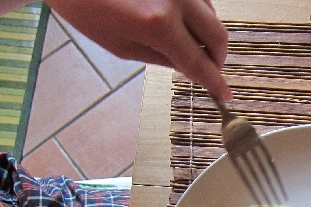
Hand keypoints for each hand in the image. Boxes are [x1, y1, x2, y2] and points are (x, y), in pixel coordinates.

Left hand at [46, 0, 230, 98]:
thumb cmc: (85, 7)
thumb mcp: (120, 46)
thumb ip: (160, 58)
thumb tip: (188, 68)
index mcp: (159, 24)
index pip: (198, 62)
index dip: (214, 82)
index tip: (225, 94)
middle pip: (217, 36)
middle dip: (216, 58)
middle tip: (207, 70)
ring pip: (212, 14)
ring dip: (206, 35)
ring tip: (188, 45)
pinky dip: (197, 14)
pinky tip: (180, 23)